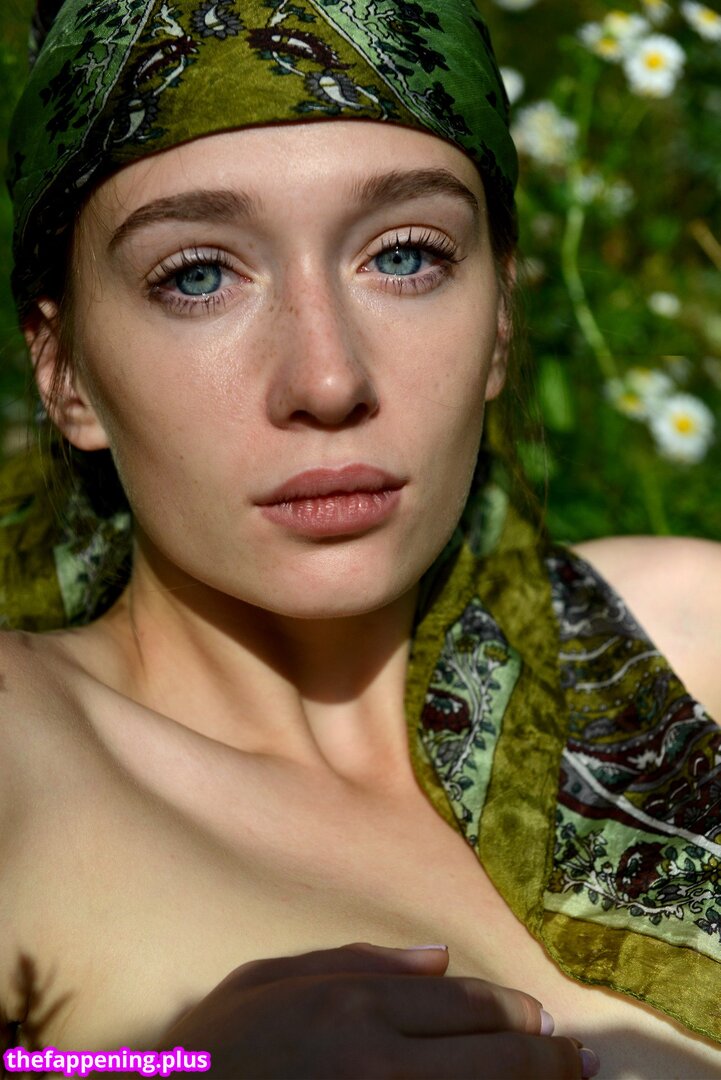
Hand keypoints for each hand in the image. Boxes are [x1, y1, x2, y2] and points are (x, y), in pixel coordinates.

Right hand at [157, 942, 594, 1078]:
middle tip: (582, 1063)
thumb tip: (441, 959)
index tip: (543, 1021)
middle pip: (496, 1059)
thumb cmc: (218, 1045)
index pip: (467, 1006)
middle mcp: (382, 1064)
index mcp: (356, 1007)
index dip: (517, 1014)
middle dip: (551, 1061)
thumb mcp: (272, 977)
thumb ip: (358, 960)